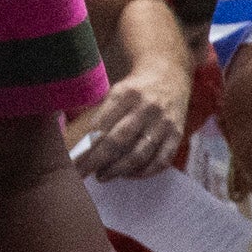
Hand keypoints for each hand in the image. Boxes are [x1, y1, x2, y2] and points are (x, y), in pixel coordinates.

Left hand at [70, 60, 188, 181]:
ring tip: (103, 175)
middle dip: (97, 161)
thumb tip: (84, 149)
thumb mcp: (117, 92)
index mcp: (126, 93)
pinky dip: (144, 172)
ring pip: (139, 155)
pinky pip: (161, 161)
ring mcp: (164, 122)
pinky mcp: (177, 134)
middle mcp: (146, 107)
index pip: (101, 126)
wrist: (170, 75)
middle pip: (118, 141)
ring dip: (118, 170)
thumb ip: (102, 117)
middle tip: (84, 174)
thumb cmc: (136, 89)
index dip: (86, 147)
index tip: (74, 163)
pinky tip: (130, 174)